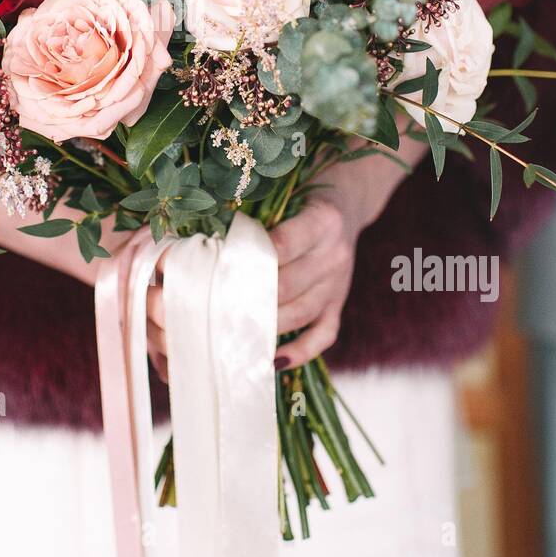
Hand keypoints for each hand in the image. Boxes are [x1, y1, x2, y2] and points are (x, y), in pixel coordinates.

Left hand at [146, 125, 425, 381]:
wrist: (348, 203)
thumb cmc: (301, 198)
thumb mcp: (286, 195)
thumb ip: (257, 218)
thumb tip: (207, 242)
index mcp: (322, 221)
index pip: (283, 245)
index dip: (250, 259)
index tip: (218, 270)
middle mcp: (334, 254)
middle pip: (287, 285)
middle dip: (248, 300)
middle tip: (210, 310)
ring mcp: (338, 283)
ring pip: (300, 313)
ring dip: (265, 327)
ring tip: (230, 336)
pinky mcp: (339, 304)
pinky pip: (324, 335)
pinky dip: (300, 352)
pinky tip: (273, 361)